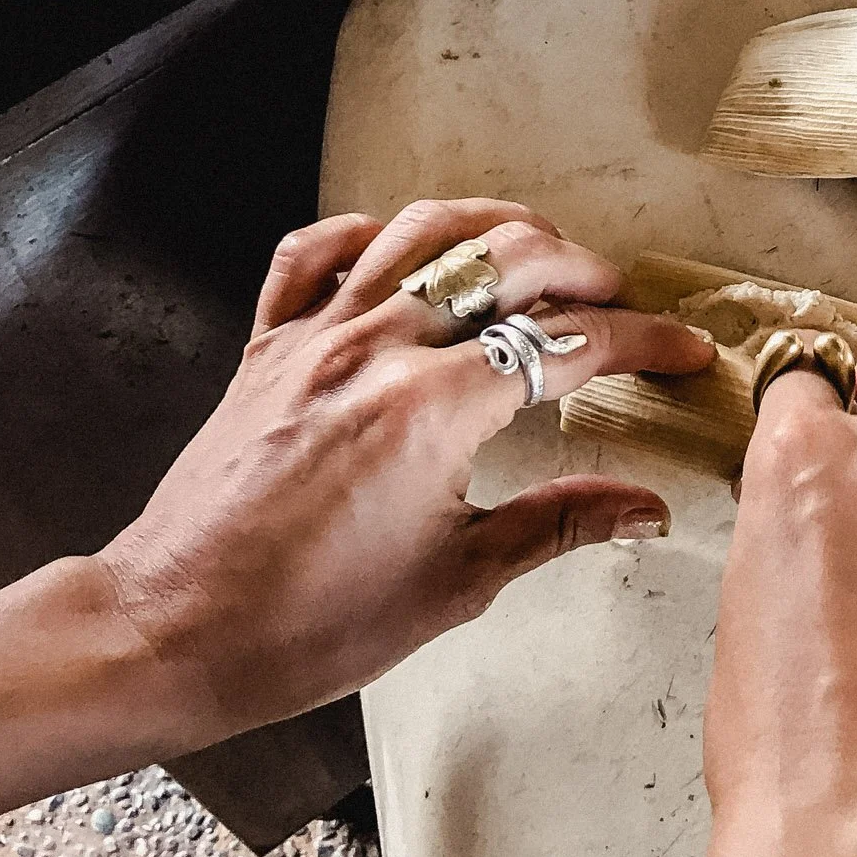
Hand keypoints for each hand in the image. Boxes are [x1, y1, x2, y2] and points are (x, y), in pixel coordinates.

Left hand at [93, 198, 713, 744]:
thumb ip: (558, 524)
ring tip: (538, 246)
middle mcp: (376, 349)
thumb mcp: (456, 582)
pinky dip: (368, 234)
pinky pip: (315, 253)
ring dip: (494, 226)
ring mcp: (315, 337)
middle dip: (582, 269)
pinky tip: (402, 247)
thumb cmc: (306, 624)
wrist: (176, 630)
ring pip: (420, 231)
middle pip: (506, 260)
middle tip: (619, 302)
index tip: (680, 352)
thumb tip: (643, 508)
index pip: (566, 344)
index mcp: (433, 410)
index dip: (641, 343)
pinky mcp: (267, 346)